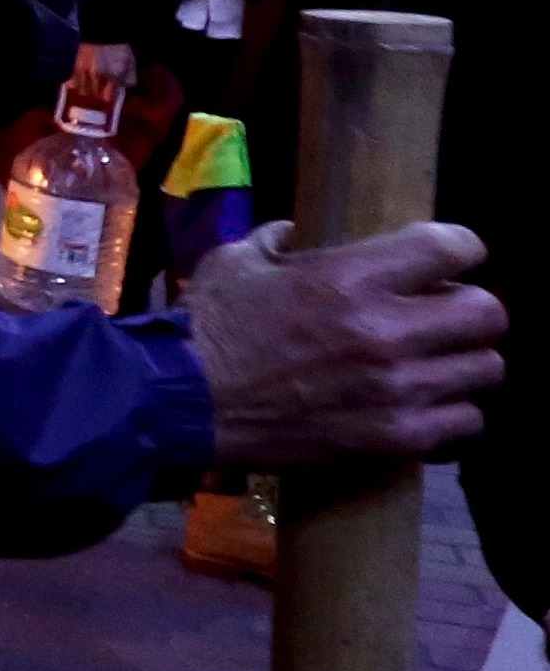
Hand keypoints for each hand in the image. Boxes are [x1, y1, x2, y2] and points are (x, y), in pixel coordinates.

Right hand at [71, 42, 135, 104]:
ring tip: (89, 86)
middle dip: (98, 94)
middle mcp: (97, 76)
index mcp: (113, 76)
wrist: (101, 31)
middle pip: (94, 95)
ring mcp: (84, 72)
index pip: (108, 98)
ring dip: (86, 90)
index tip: (109, 95)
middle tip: (100, 90)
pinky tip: (80, 81)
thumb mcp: (129, 61)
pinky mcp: (74, 67)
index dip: (109, 97)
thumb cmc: (117, 46)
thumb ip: (130, 76)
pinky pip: (72, 83)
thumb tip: (127, 87)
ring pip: (82, 91)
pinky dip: (76, 84)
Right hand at [189, 221, 505, 464]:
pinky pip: (464, 423)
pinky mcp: (393, 438)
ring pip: (485, 369)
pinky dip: (450, 414)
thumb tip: (292, 233)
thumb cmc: (208, 327)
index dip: (458, 249)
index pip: (455, 247)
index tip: (446, 260)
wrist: (182, 404)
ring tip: (434, 365)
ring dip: (461, 363)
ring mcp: (396, 389)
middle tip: (442, 317)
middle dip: (468, 309)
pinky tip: (422, 406)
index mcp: (351, 277)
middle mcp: (386, 330)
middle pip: (488, 312)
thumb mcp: (234, 262)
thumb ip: (275, 241)